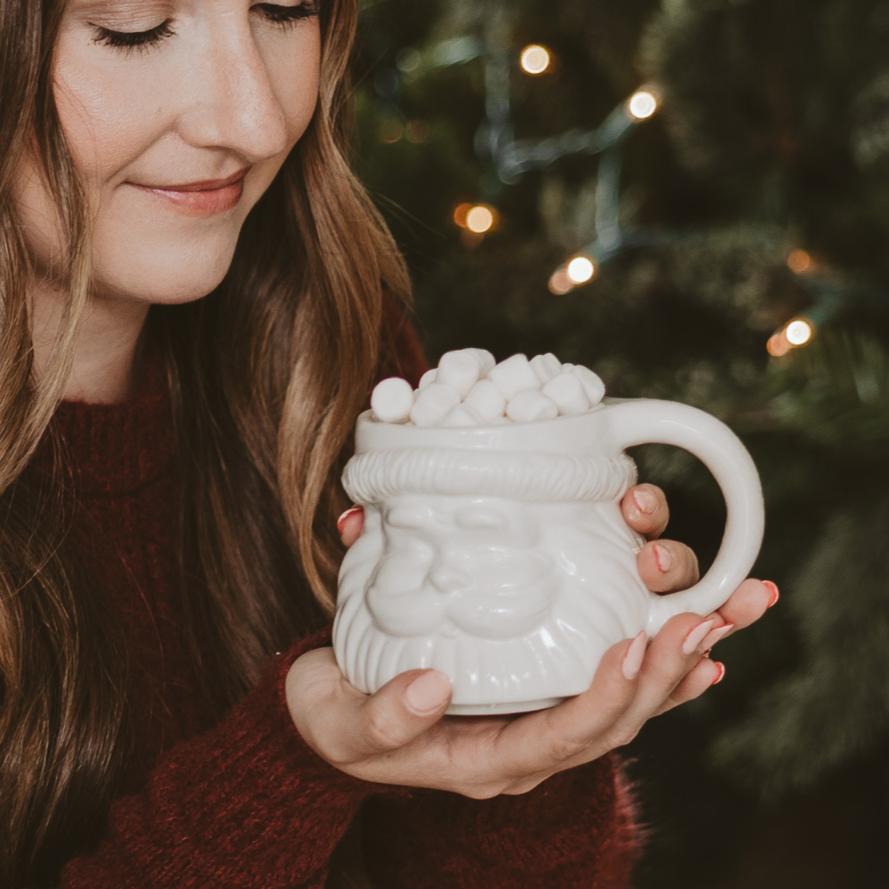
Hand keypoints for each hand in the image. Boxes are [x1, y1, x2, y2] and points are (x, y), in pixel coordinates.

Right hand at [285, 489, 774, 797]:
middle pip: (614, 717)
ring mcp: (538, 715)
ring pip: (627, 695)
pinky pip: (612, 677)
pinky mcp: (540, 684)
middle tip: (703, 612)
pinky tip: (700, 632)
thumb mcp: (343, 723)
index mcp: (484, 761)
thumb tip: (431, 688)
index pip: (560, 740)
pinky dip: (662, 659)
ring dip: (681, 653)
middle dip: (665, 668)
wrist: (337, 712)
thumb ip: (382, 718)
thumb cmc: (338, 716)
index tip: (631, 645)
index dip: (603, 700)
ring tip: (728, 608)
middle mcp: (526, 744)